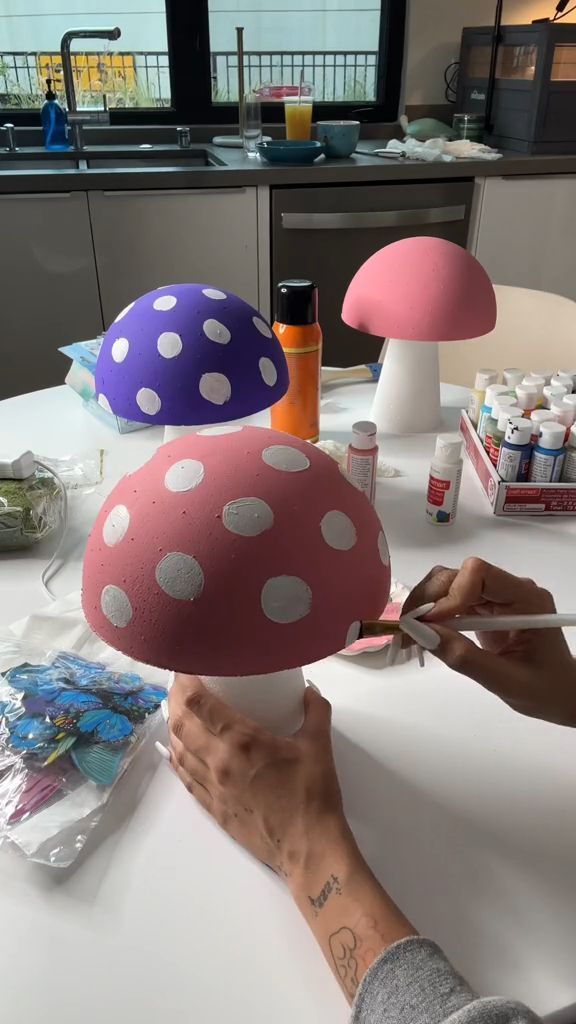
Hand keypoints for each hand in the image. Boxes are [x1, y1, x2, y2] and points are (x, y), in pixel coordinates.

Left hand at [167, 675, 353, 880]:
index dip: (187, 683)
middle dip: (176, 701)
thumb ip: (315, 711)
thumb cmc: (313, 794)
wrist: (307, 848)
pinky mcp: (212, 808)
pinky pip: (185, 778)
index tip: (187, 668)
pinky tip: (178, 751)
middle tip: (180, 686)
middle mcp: (219, 761)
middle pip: (181, 724)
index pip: (201, 704)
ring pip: (179, 751)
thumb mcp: (319, 745)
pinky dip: (178, 759)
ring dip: (174, 729)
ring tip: (178, 713)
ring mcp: (212, 787)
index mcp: (242, 741)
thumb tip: (309, 690)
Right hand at [403, 558, 575, 726]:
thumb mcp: (507, 681)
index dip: (451, 594)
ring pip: (450, 585)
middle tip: (407, 631)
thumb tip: (422, 633)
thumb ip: (465, 658)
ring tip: (409, 635)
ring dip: (426, 606)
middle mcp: (511, 590)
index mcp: (526, 599)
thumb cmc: (545, 689)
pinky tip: (421, 635)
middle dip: (429, 599)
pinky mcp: (485, 609)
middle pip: (459, 575)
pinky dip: (432, 617)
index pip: (480, 573)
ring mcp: (497, 598)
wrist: (562, 694)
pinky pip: (452, 602)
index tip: (432, 624)